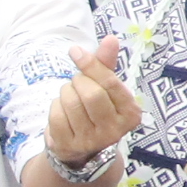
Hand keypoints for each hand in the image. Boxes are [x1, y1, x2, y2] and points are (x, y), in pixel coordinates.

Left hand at [41, 36, 137, 167]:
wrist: (82, 148)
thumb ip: (107, 64)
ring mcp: (91, 141)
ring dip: (65, 92)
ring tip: (71, 97)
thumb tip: (111, 39)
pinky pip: (56, 114)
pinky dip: (55, 106)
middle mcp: (114, 131)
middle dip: (78, 82)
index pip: (109, 83)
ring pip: (70, 102)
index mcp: (130, 113)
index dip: (91, 65)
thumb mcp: (106, 88)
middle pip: (90, 94)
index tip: (75, 51)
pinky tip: (63, 111)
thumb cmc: (96, 110)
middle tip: (77, 83)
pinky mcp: (69, 146)